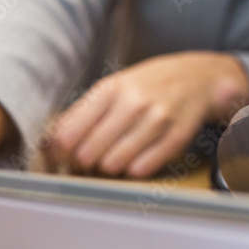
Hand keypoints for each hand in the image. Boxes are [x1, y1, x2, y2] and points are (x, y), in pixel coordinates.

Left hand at [45, 51, 248, 177]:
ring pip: (112, 165)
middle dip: (83, 164)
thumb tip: (49, 144)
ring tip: (114, 157)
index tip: (60, 159)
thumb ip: (80, 114)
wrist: (199, 77)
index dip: (58, 154)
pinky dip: (133, 170)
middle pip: (87, 154)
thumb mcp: (111, 88)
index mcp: (109, 89)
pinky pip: (141, 169)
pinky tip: (135, 159)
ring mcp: (157, 119)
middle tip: (89, 160)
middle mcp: (132, 102)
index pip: (66, 134)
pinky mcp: (177, 136)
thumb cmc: (147, 86)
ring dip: (108, 168)